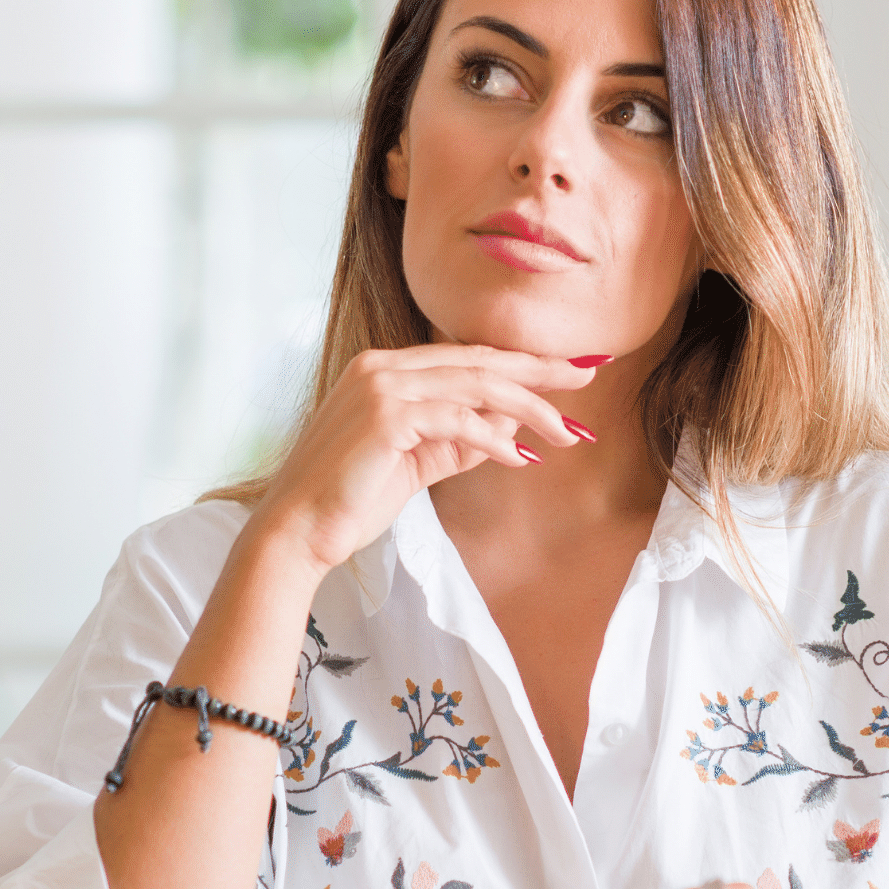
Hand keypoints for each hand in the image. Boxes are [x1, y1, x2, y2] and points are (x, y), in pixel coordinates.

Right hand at [247, 344, 599, 573]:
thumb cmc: (352, 499)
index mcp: (386, 368)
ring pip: (477, 384)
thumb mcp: (419, 461)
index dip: (521, 363)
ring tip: (567, 431)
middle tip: (591, 372)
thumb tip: (513, 426)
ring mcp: (382, 386)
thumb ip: (461, 439)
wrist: (298, 531)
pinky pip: (458, 419)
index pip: (468, 357)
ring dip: (530, 407)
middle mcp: (383, 366)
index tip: (569, 370)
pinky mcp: (385, 416)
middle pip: (480, 360)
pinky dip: (494, 438)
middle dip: (540, 369)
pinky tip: (520, 458)